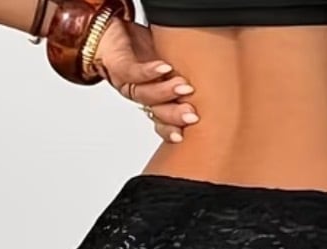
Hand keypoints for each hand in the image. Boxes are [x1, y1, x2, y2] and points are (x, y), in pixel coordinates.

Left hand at [93, 19, 199, 143]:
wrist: (109, 34)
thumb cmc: (141, 50)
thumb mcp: (171, 64)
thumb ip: (187, 77)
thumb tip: (217, 84)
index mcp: (156, 101)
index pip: (164, 123)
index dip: (172, 132)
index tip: (184, 137)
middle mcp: (143, 96)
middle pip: (158, 112)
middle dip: (175, 116)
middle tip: (192, 114)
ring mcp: (131, 83)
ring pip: (147, 95)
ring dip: (166, 92)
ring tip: (184, 87)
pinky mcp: (121, 67)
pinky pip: (135, 72)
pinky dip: (150, 71)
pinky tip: (164, 67)